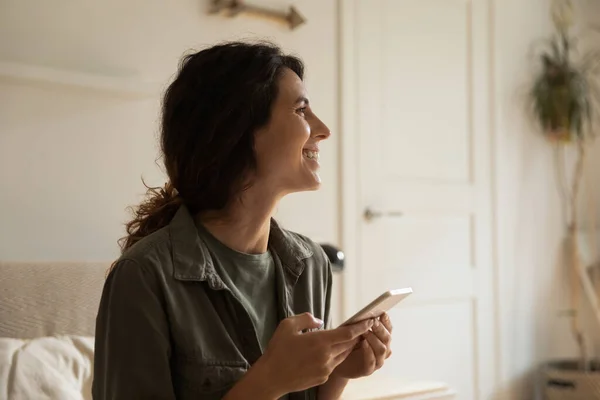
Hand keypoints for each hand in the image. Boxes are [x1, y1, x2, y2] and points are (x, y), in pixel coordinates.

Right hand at [256, 313, 373, 396]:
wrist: (271, 377)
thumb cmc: (278, 350)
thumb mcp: (288, 326)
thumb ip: (306, 319)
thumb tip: (319, 322)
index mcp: (320, 341)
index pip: (348, 333)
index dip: (361, 327)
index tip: (369, 321)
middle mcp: (326, 356)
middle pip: (348, 344)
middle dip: (356, 336)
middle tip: (360, 328)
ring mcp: (326, 369)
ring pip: (342, 355)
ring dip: (345, 347)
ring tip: (345, 339)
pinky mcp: (322, 378)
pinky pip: (333, 365)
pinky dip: (334, 357)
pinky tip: (327, 353)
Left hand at [331, 313, 392, 378]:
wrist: (340, 364)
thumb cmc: (348, 346)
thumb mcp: (355, 332)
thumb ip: (362, 325)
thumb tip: (366, 315)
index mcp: (381, 339)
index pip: (388, 329)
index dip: (387, 322)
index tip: (382, 314)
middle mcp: (383, 350)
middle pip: (387, 339)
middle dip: (380, 329)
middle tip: (373, 322)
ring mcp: (377, 361)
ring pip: (382, 350)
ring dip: (374, 339)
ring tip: (365, 332)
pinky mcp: (369, 369)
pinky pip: (371, 361)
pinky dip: (368, 351)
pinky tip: (363, 343)